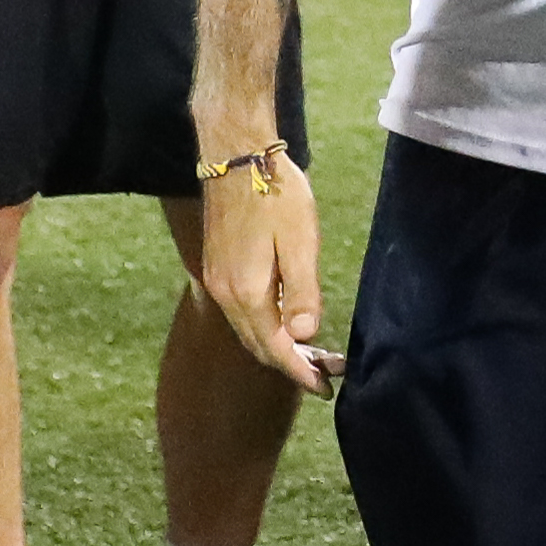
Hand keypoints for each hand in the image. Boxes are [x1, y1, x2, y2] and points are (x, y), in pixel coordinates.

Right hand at [195, 143, 336, 391]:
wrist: (236, 156)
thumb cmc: (276, 194)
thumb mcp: (300, 242)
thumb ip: (302, 292)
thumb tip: (304, 336)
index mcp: (247, 292)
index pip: (276, 349)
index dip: (301, 373)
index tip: (326, 389)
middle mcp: (226, 294)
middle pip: (260, 346)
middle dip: (292, 366)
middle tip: (327, 376)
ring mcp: (218, 281)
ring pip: (250, 331)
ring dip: (278, 348)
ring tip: (312, 355)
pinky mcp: (218, 268)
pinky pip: (242, 314)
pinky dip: (265, 328)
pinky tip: (285, 322)